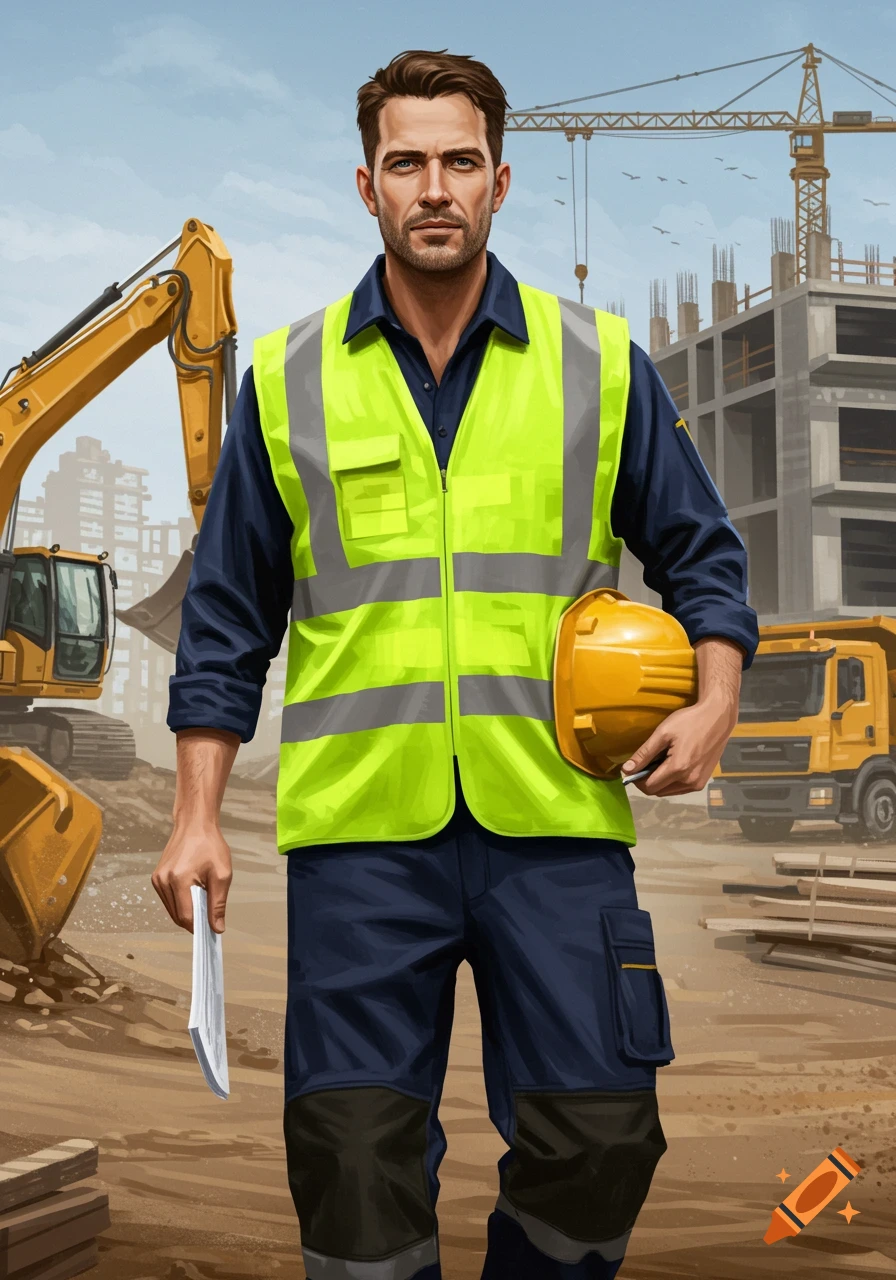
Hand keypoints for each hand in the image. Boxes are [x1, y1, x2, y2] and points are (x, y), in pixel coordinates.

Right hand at [151, 823, 232, 933]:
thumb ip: (218, 904)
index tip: (212, 930)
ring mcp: (157, 880)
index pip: (186, 916)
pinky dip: (180, 903)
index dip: (199, 927)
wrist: (194, 824)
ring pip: (172, 910)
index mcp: (178, 880)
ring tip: (203, 900)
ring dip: (187, 912)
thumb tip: (216, 929)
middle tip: (210, 916)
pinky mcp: (156, 878)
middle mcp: (163, 881)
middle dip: (194, 921)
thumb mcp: (222, 874)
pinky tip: (193, 894)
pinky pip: (168, 900)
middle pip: (177, 916)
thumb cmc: (210, 846)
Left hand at [620, 697, 736, 796]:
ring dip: (659, 782)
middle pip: (658, 792)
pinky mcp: (703, 782)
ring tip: (660, 761)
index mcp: (678, 769)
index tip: (632, 768)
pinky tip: (672, 764)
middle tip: (646, 762)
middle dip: (647, 780)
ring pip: (668, 792)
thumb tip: (626, 769)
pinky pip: (680, 789)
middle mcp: (689, 781)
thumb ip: (644, 754)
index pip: (649, 787)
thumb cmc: (689, 721)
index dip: (637, 780)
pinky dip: (671, 781)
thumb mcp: (663, 734)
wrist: (718, 717)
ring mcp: (698, 783)